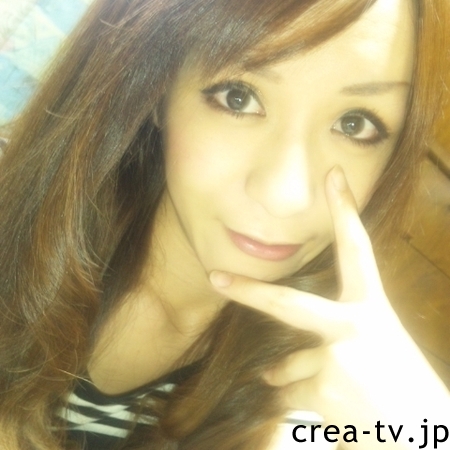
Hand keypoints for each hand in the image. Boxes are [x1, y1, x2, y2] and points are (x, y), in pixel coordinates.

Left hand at [210, 166, 449, 448]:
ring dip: (296, 379)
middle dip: (249, 292)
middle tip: (216, 278)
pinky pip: (287, 392)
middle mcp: (355, 326)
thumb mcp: (377, 349)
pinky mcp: (324, 388)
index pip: (358, 250)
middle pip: (289, 304)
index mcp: (373, 309)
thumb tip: (268, 368)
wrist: (427, 439)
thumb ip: (331, 341)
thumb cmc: (402, 391)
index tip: (334, 176)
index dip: (345, 211)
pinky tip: (332, 413)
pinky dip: (297, 401)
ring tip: (337, 394)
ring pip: (287, 366)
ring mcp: (337, 357)